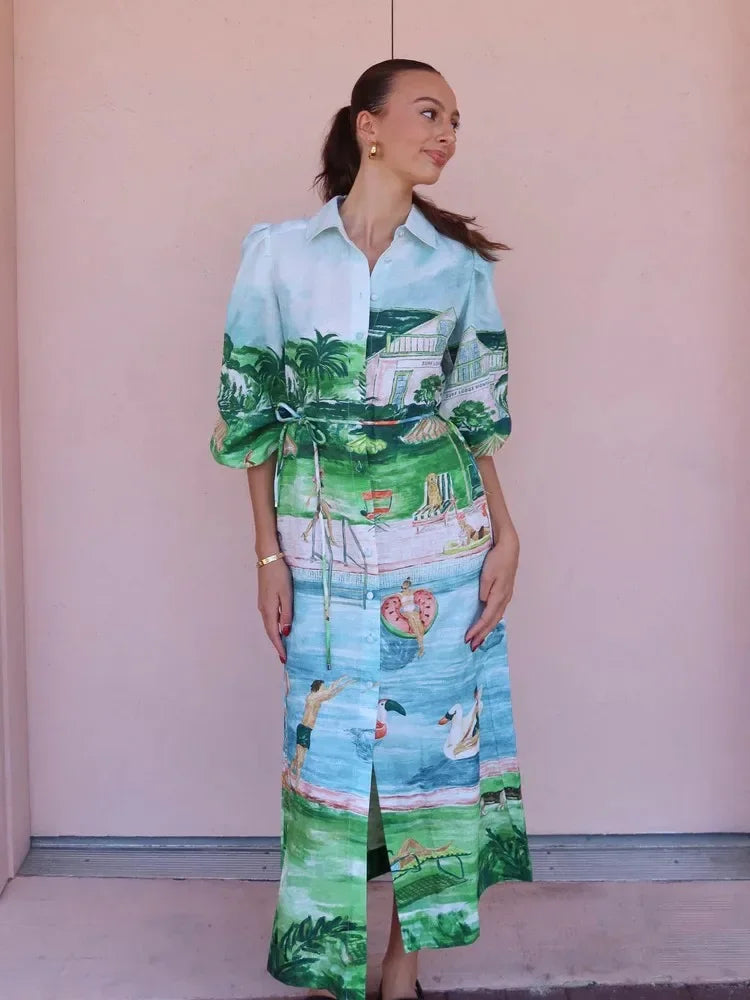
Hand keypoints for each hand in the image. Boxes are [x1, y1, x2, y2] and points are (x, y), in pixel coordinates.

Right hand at [257, 558, 292, 662]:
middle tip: (284, 656)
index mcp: (268, 610)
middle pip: (270, 631)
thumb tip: (286, 632)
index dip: (279, 647)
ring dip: (275, 636)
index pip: (274, 634)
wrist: (268, 558)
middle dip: (277, 644)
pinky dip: (274, 626)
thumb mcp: (287, 594)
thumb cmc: (279, 574)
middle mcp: (263, 609)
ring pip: (269, 625)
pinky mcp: (264, 598)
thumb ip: (286, 613)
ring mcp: (262, 604)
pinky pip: (269, 617)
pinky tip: (280, 627)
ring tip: (283, 645)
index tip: (284, 658)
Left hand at [464, 531, 518, 651]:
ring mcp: (506, 596)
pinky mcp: (504, 592)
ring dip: (487, 629)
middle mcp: (504, 599)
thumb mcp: (487, 574)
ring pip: (496, 618)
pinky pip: (497, 611)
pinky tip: (487, 623)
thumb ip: (484, 589)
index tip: (468, 639)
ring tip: (479, 639)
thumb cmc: (497, 559)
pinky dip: (491, 621)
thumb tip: (482, 603)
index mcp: (499, 596)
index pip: (486, 618)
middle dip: (482, 635)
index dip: (477, 630)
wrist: (509, 547)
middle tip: (472, 646)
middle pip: (492, 621)